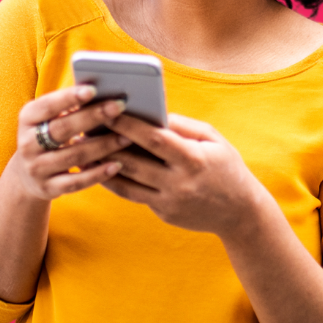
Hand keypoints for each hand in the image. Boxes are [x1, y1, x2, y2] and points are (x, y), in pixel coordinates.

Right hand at [13, 85, 130, 200]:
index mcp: (27, 119)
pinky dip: (98, 173)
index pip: (47, 106)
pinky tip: (117, 165)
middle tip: (118, 107)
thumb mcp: (47, 120)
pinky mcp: (48, 188)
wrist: (27, 176)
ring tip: (127, 137)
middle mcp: (27, 143)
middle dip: (93, 117)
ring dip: (103, 146)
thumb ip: (67, 107)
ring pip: (73, 156)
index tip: (93, 89)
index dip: (68, 97)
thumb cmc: (47, 136)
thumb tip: (101, 92)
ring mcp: (37, 168)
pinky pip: (76, 181)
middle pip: (62, 129)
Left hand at [98, 111, 265, 235]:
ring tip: (83, 148)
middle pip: (134, 162)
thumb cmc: (225, 166)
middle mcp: (179, 183)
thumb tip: (150, 111)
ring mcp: (170, 202)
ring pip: (126, 183)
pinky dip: (114, 180)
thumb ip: (182, 125)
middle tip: (82, 128)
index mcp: (193, 160)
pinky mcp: (163, 213)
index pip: (154, 139)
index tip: (107, 109)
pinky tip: (99, 166)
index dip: (128, 124)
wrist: (240, 213)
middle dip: (106, 144)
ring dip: (101, 165)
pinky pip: (133, 195)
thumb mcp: (212, 139)